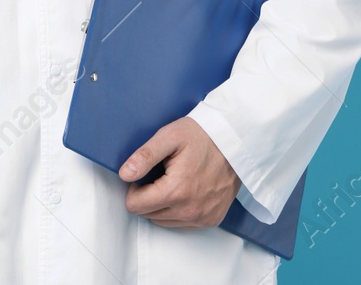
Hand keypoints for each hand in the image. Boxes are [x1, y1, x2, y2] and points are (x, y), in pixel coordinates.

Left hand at [120, 117, 239, 228]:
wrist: (235, 142)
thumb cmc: (202, 136)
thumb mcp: (169, 137)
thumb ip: (144, 156)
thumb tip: (125, 174)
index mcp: (176, 191)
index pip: (135, 206)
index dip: (134, 189)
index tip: (144, 175)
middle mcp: (190, 210)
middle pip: (148, 215)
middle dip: (148, 196)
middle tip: (161, 174)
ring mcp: (202, 217)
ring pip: (163, 221)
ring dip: (162, 205)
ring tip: (174, 181)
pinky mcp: (211, 220)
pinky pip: (182, 224)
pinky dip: (177, 210)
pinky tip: (185, 190)